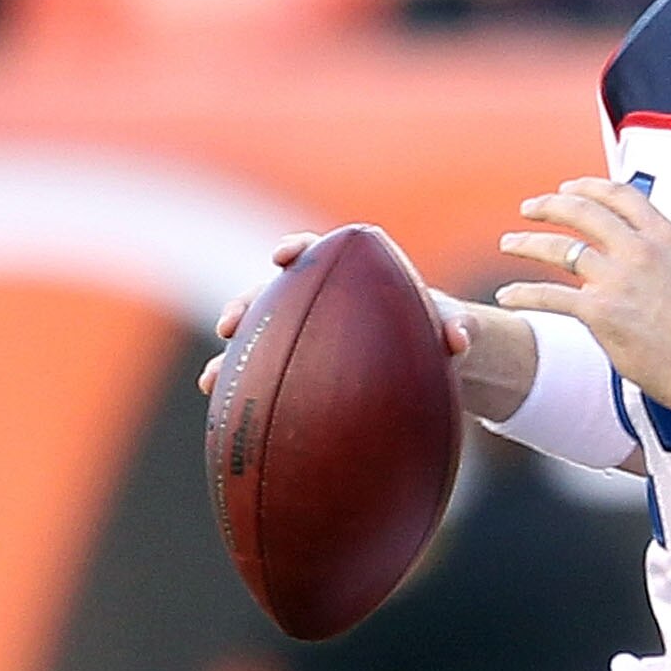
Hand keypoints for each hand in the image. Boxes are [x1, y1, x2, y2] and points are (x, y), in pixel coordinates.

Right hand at [199, 232, 473, 400]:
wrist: (429, 356)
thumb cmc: (437, 329)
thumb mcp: (451, 326)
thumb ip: (457, 326)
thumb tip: (459, 341)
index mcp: (348, 276)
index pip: (314, 251)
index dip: (296, 249)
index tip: (284, 257)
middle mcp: (316, 301)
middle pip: (270, 295)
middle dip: (246, 307)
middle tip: (230, 325)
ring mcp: (303, 334)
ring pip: (259, 342)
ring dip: (233, 362)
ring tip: (211, 382)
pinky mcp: (301, 368)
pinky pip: (269, 380)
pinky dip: (250, 397)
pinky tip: (230, 421)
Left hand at [496, 178, 670, 444]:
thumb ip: (664, 258)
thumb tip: (645, 259)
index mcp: (665, 237)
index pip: (620, 195)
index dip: (589, 187)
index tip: (570, 188)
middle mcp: (639, 250)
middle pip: (583, 212)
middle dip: (550, 205)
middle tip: (530, 208)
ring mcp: (617, 279)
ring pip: (560, 249)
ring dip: (527, 243)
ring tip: (509, 243)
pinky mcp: (599, 312)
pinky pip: (550, 295)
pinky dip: (523, 294)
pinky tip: (507, 295)